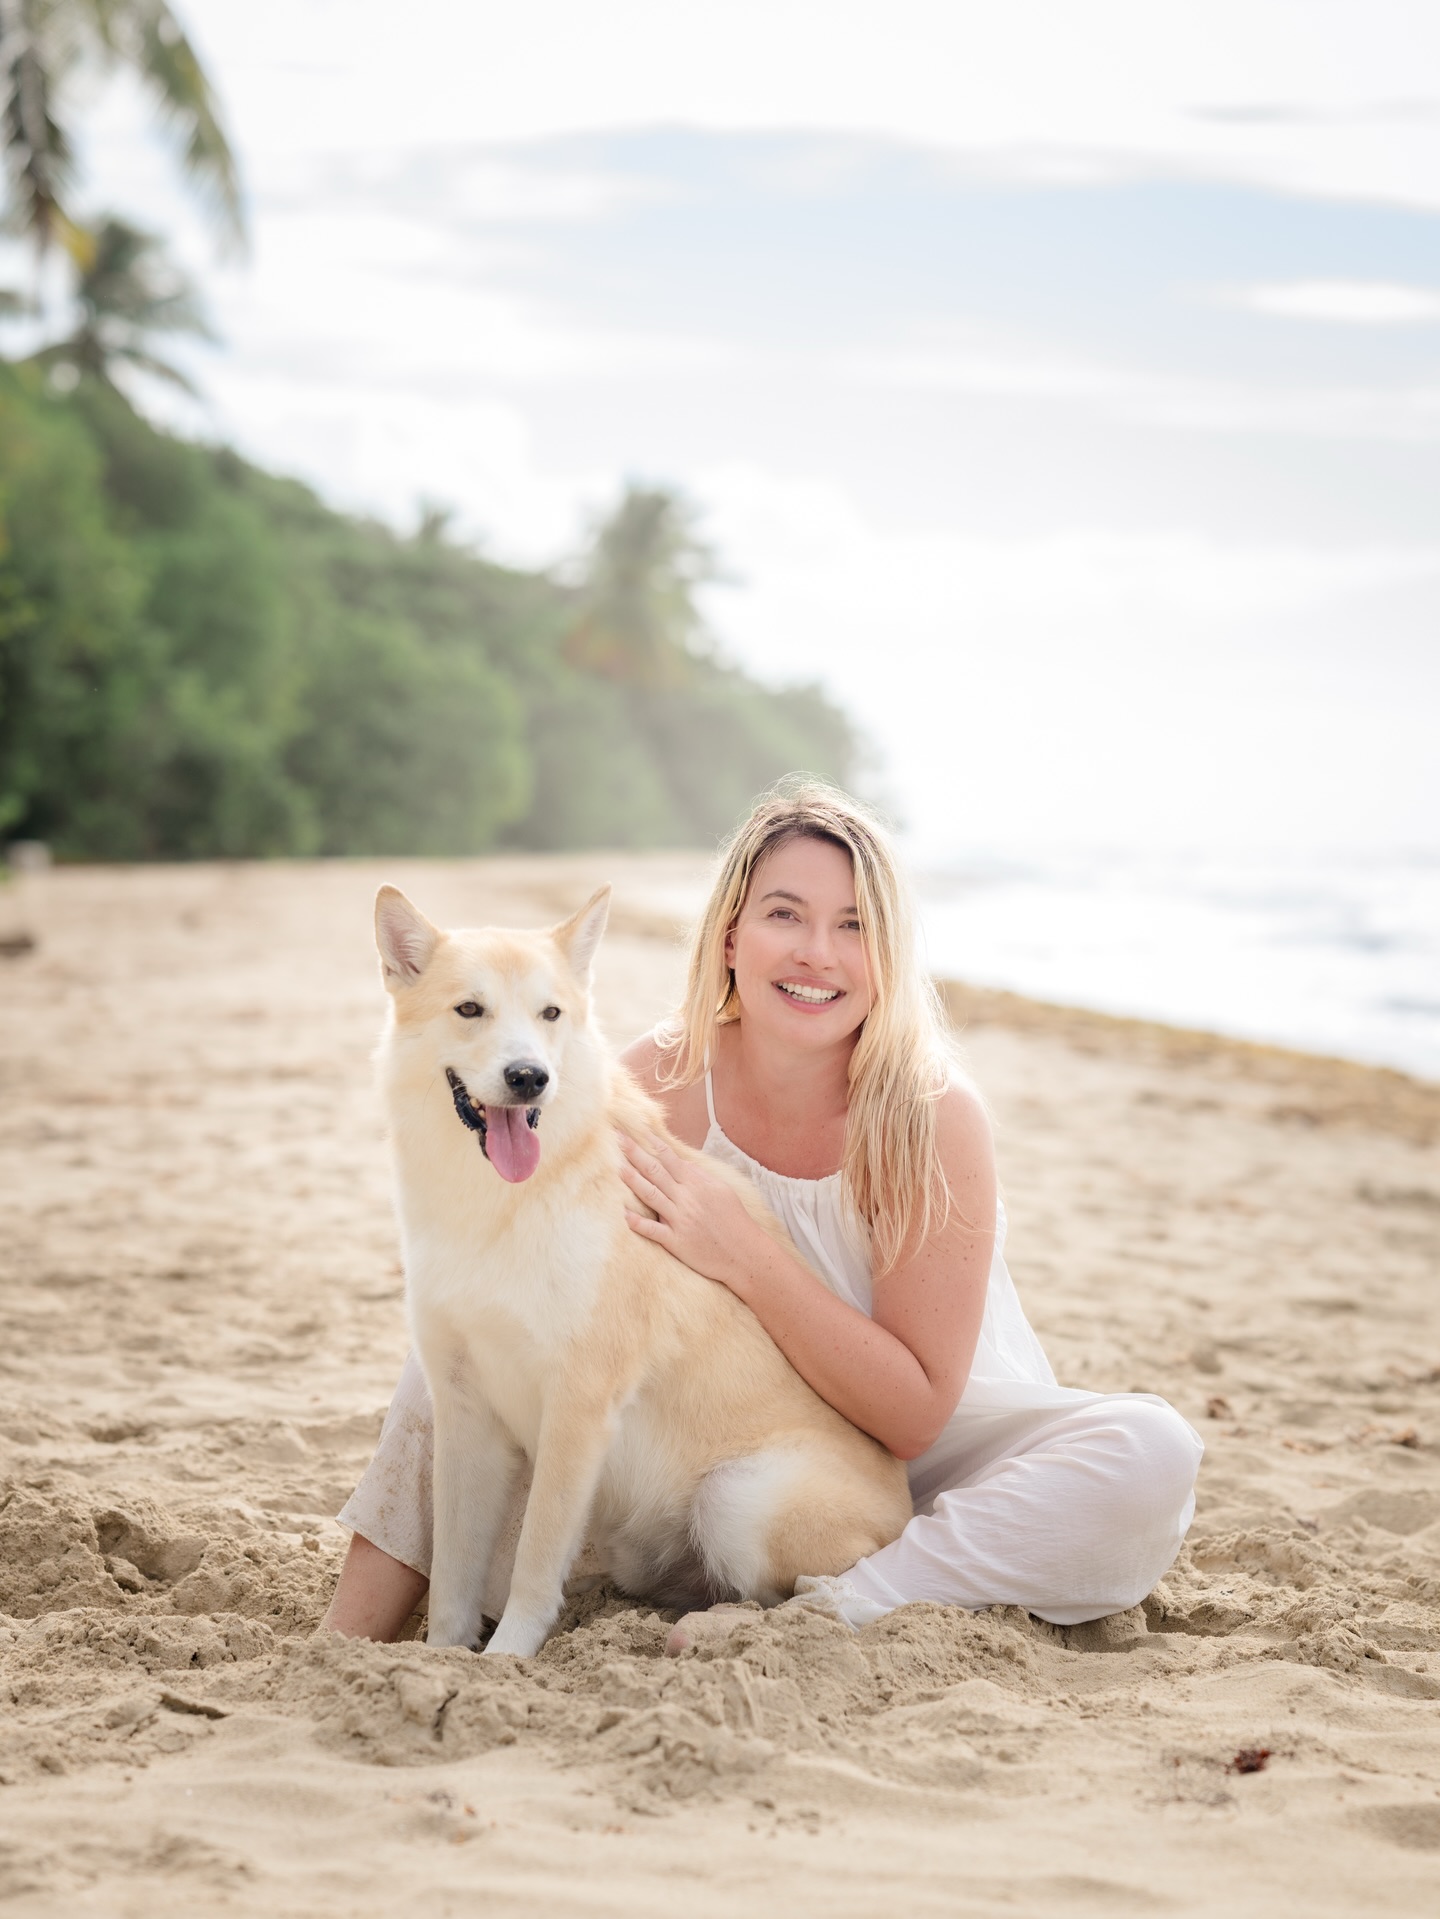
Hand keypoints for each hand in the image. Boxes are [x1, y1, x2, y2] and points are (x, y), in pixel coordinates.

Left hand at [618, 1132, 759, 1292]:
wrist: (745, 1254)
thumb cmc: (735, 1220)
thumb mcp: (722, 1190)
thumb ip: (700, 1176)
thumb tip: (680, 1163)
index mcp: (698, 1184)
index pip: (669, 1158)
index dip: (651, 1144)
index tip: (636, 1131)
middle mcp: (687, 1198)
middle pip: (655, 1171)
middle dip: (635, 1153)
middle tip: (617, 1139)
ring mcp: (680, 1220)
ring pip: (650, 1195)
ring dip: (632, 1180)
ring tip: (616, 1167)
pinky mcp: (677, 1242)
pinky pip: (653, 1230)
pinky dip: (638, 1223)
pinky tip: (623, 1214)